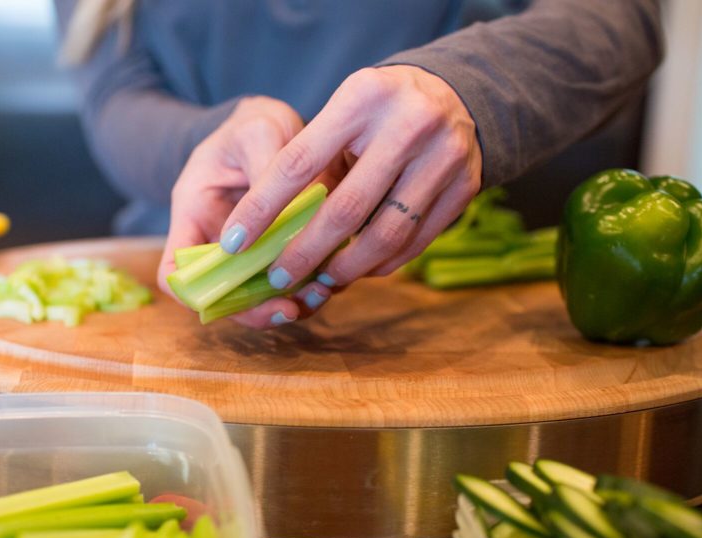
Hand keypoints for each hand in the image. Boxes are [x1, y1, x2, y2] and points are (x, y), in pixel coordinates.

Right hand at [160, 96, 346, 328]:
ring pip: (262, 296)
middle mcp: (219, 243)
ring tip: (323, 292)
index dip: (196, 295)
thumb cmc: (254, 125)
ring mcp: (251, 253)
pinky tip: (337, 275)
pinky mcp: (284, 252)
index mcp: (195, 216)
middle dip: (258, 308)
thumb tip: (294, 203)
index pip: (174, 273)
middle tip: (294, 307)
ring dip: (292, 302)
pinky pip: (293, 280)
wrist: (272, 127)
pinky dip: (314, 284)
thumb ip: (271, 167)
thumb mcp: (258, 132)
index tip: (236, 299)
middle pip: (224, 296)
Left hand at [217, 65, 482, 316]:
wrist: (456, 93)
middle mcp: (408, 124)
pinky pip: (416, 242)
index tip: (235, 242)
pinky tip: (360, 269)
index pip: (298, 164)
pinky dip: (383, 263)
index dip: (262, 209)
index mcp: (362, 97)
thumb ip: (307, 156)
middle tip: (277, 277)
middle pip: (344, 210)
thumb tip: (266, 226)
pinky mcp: (466, 187)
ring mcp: (443, 157)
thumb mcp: (341, 111)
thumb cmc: (377, 109)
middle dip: (304, 253)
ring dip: (347, 268)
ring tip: (321, 280)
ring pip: (385, 236)